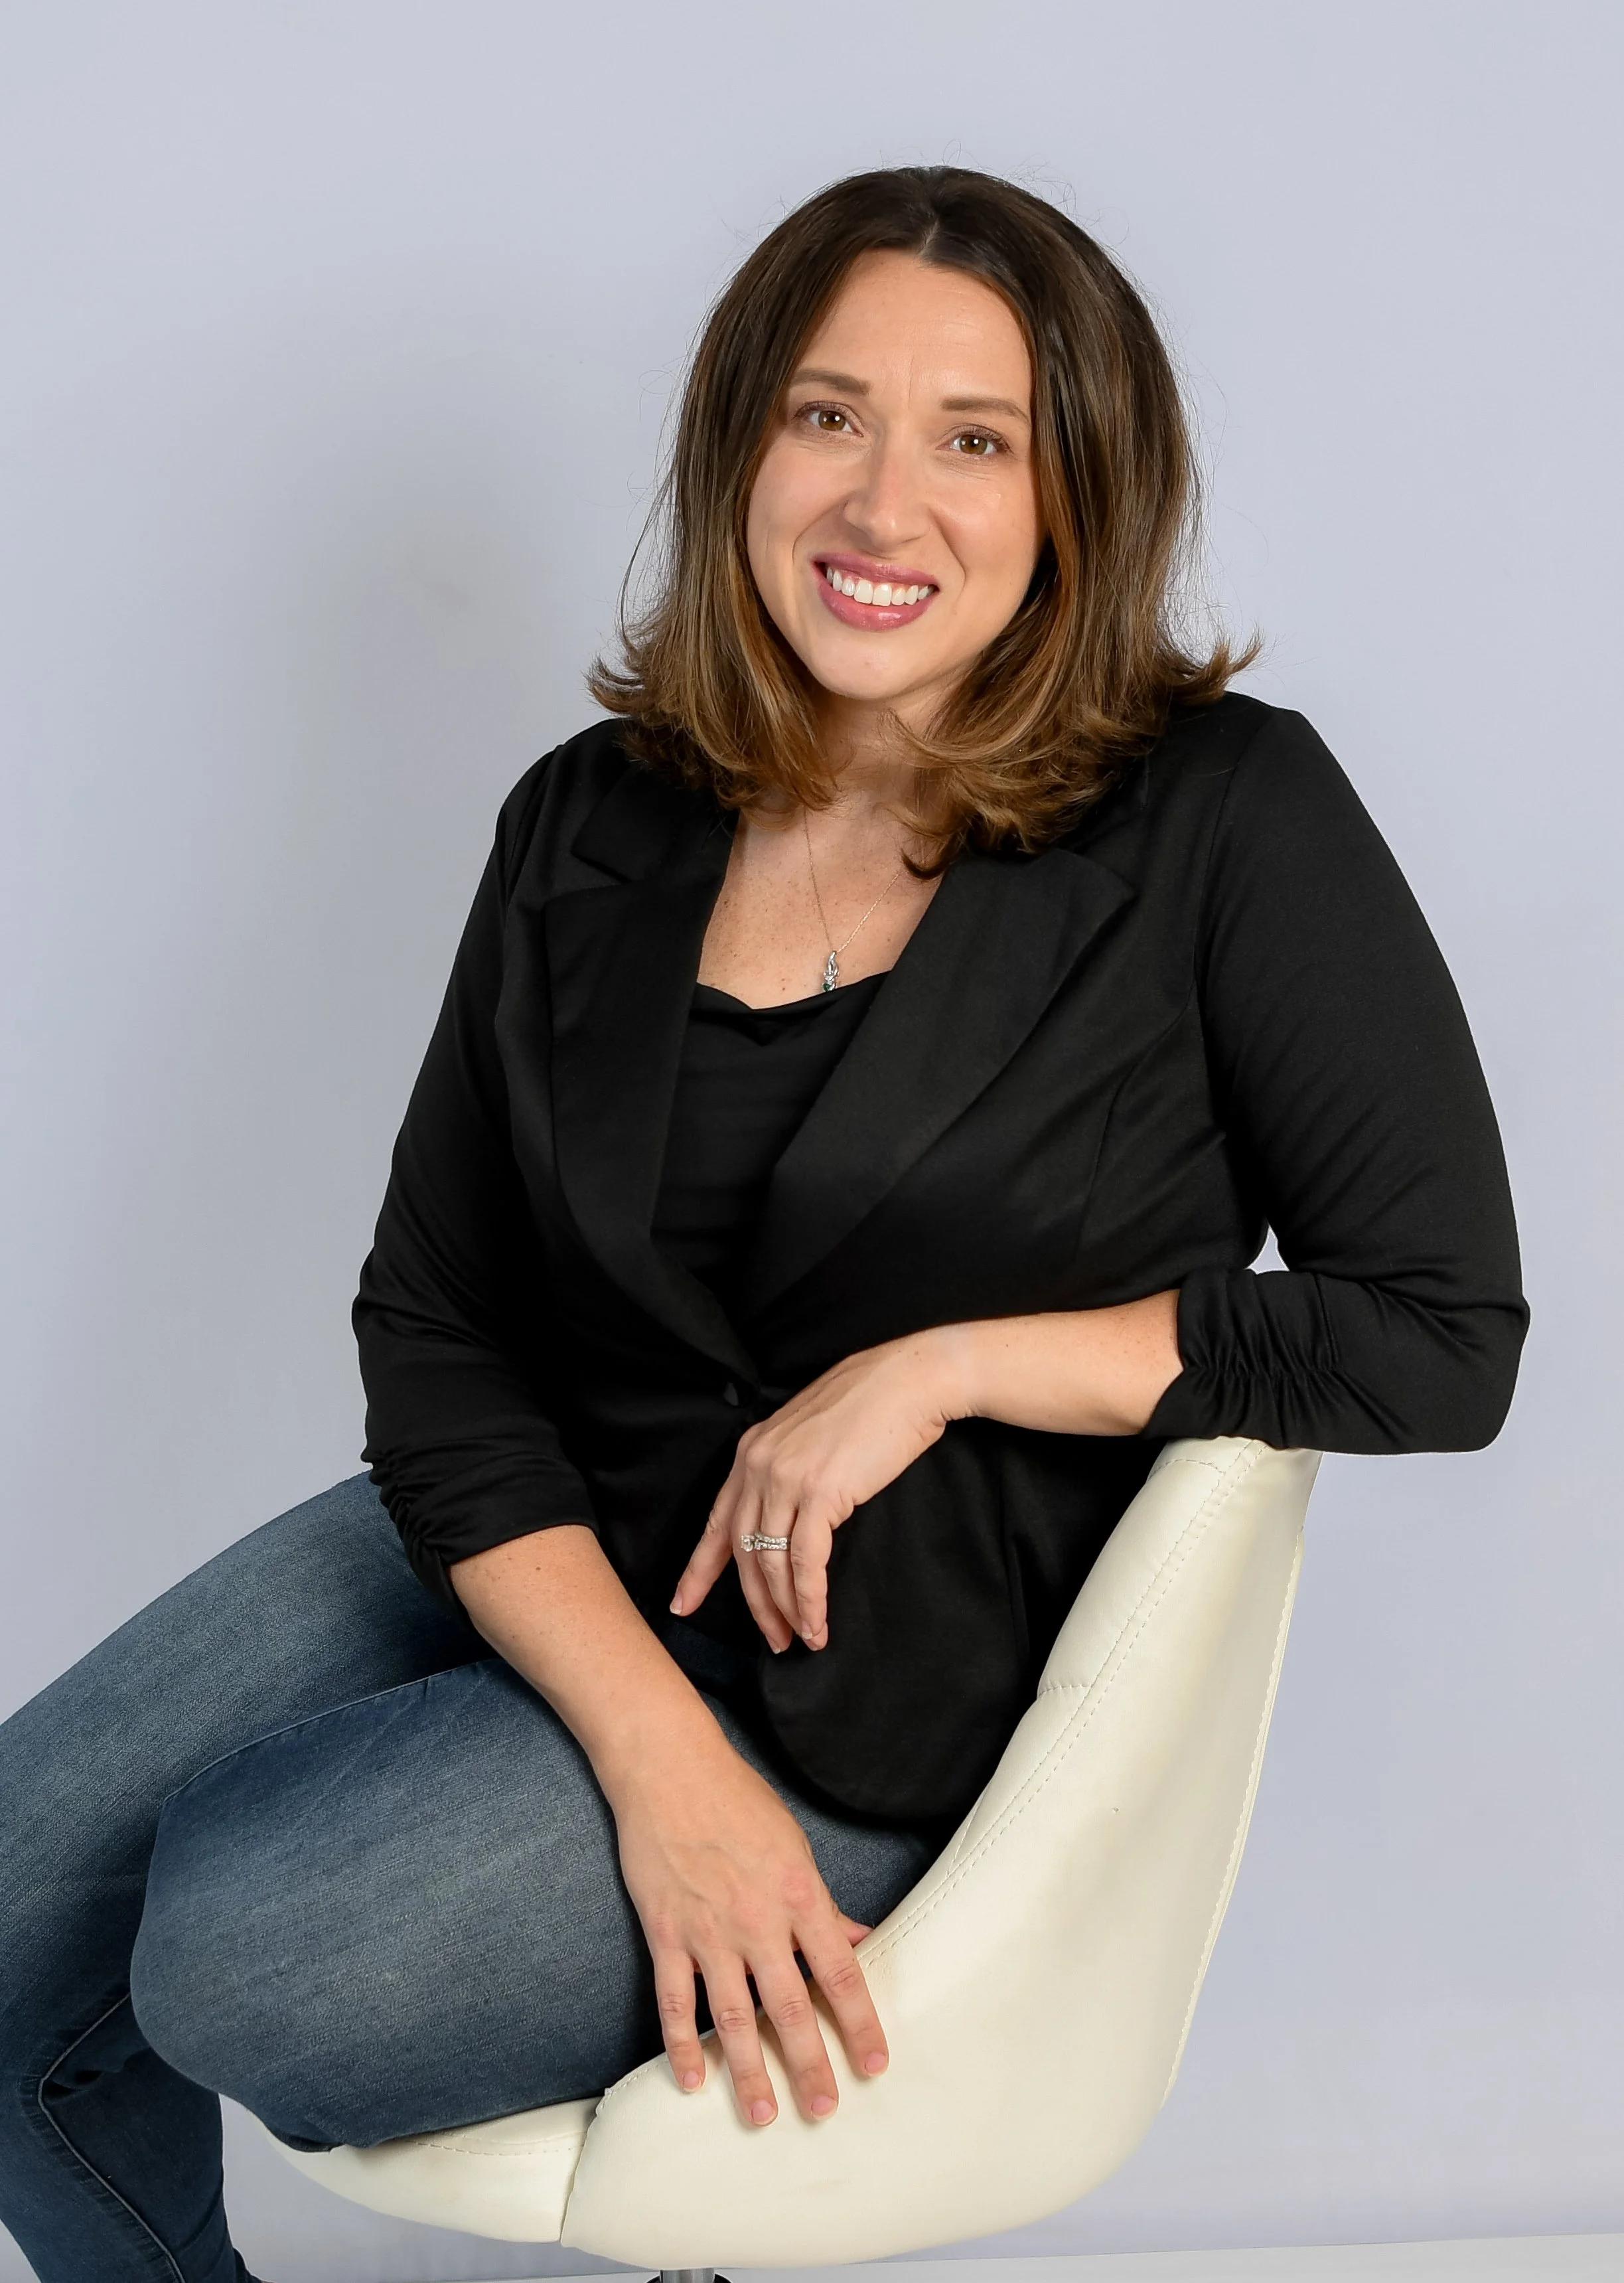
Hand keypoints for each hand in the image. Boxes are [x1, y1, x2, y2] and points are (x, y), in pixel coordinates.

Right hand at [607, 1722, 886, 2123]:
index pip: (840, 1972)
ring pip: (732, 2017)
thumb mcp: (794, 1845)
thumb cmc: (737, 1800)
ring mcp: (708, 1931)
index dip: (860, 2023)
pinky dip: (680, 2044)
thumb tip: (859, 1938)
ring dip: (748, 2071)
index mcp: (798, 1895)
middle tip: (825, 2110)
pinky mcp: (666, 1932)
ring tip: (762, 2115)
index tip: (875, 2063)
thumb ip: (822, 1902)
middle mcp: (757, 1921)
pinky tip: (692, 2080)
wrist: (669, 1769)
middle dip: (809, 2064)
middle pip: (789, 2007)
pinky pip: (674, 2001)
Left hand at [671, 1330, 962, 1652]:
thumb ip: (789, 1469)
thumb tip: (789, 1514)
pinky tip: (816, 1622)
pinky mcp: (820, 1493)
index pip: (716, 1520)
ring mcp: (786, 1478)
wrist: (911, 1380)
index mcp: (752, 1451)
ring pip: (771, 1562)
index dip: (698, 1568)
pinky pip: (806, 1561)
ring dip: (784, 1609)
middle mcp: (759, 1464)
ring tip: (799, 1638)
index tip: (681, 1603)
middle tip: (770, 1639)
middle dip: (754, 1603)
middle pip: (741, 1550)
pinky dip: (809, 1599)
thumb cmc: (872, 1405)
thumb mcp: (811, 1433)